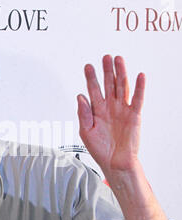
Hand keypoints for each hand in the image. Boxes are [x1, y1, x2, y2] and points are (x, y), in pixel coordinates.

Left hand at [77, 55, 145, 173]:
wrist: (115, 163)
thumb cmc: (100, 150)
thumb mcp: (86, 132)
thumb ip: (83, 114)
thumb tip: (80, 96)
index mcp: (97, 111)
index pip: (93, 90)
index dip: (90, 78)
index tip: (88, 66)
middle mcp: (109, 108)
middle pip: (108, 84)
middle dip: (106, 71)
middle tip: (105, 57)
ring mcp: (122, 110)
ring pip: (122, 87)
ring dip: (120, 73)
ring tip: (118, 59)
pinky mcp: (134, 115)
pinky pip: (137, 99)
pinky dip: (139, 87)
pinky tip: (139, 76)